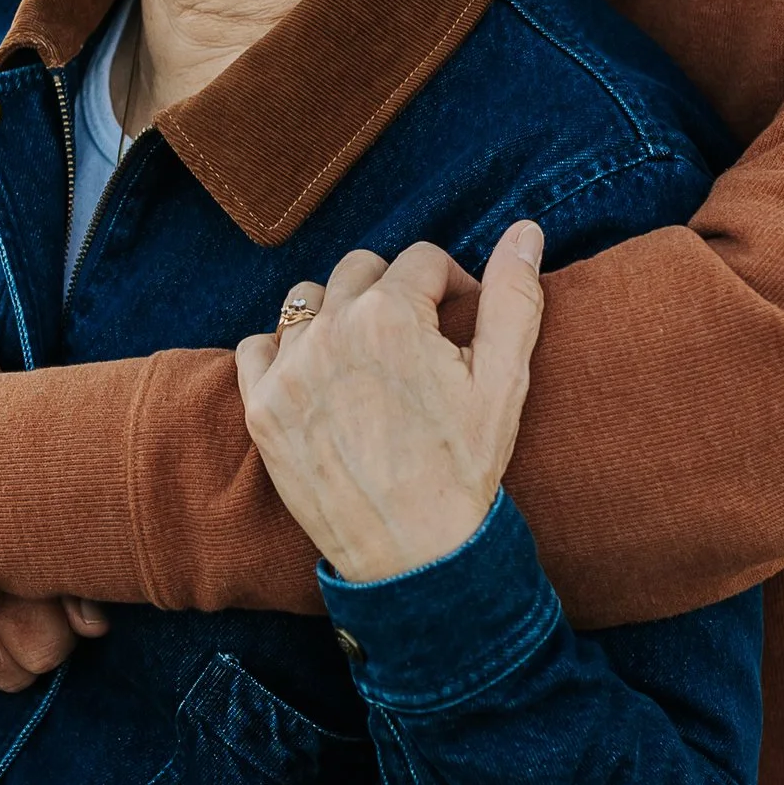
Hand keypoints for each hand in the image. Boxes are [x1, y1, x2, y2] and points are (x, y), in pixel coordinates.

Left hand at [235, 220, 545, 583]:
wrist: (412, 554)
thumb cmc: (464, 468)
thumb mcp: (505, 381)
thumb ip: (514, 296)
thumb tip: (525, 230)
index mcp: (392, 314)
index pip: (422, 259)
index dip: (450, 284)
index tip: (459, 320)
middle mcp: (332, 330)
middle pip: (361, 269)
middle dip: (393, 293)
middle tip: (416, 341)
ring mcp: (290, 369)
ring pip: (306, 300)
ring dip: (336, 313)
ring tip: (366, 357)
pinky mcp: (262, 407)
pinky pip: (257, 346)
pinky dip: (283, 352)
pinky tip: (317, 379)